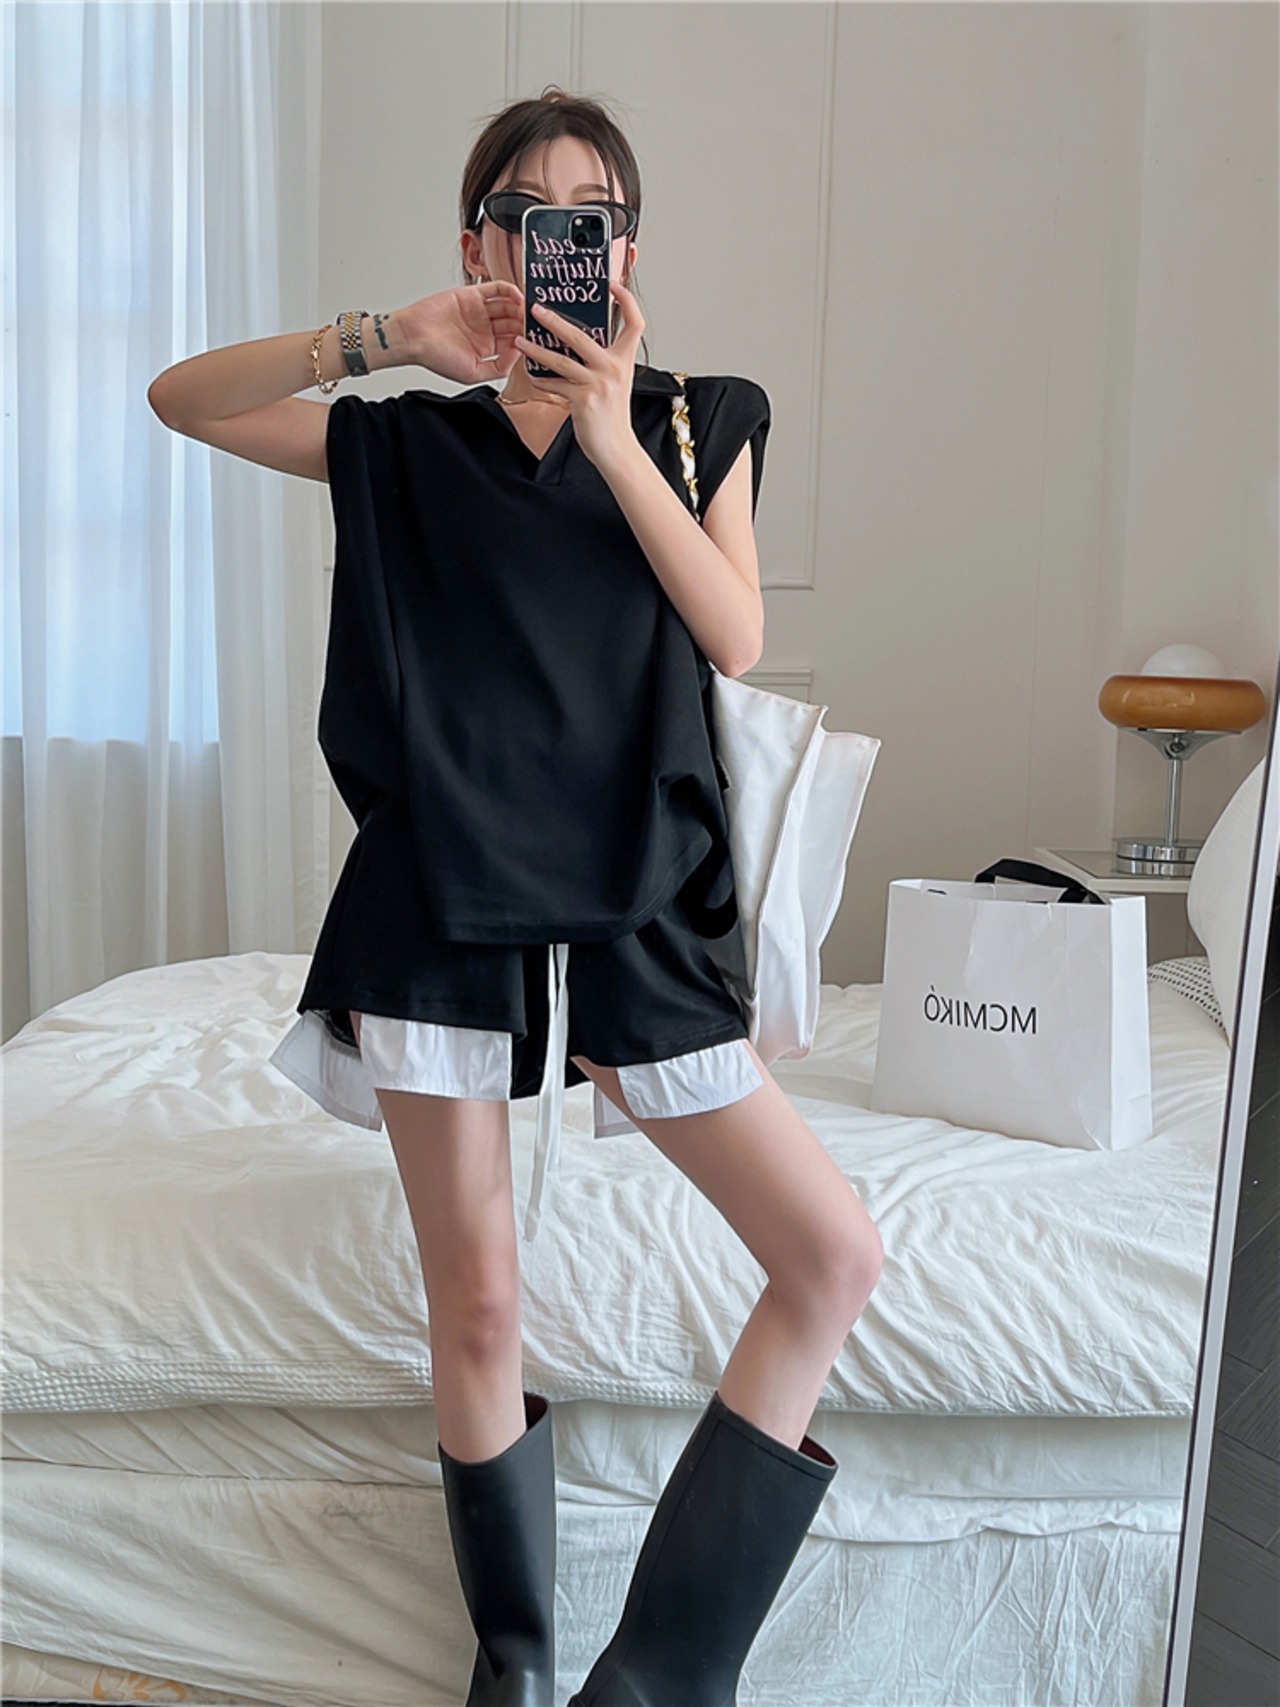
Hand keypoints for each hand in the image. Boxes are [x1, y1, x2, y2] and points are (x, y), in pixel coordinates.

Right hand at [395, 281, 525, 384]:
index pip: (513, 343)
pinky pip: (495, 289)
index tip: (538, 340)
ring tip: (530, 309)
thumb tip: (518, 354)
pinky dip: (509, 290)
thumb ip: (498, 368)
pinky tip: (518, 296)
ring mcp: (479, 311)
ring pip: (508, 306)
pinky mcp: (472, 294)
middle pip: (513, 323)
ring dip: (520, 307)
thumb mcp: (473, 373)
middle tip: (538, 322)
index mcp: (487, 349)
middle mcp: (485, 329)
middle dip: (526, 323)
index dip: (526, 341)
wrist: (413, 336)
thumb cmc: (436, 357)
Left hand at [512, 279, 645, 471]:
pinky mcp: (582, 400)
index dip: (625, 300)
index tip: (611, 285)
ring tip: (520, 340)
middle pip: (581, 335)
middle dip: (554, 320)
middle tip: (536, 309)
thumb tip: (577, 340)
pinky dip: (540, 380)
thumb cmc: (612, 416)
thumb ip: (602, 361)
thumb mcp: (615, 382)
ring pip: (560, 359)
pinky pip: (554, 384)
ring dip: (536, 349)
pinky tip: (531, 375)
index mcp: (624, 360)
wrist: (616, 448)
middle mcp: (613, 369)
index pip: (634, 323)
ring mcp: (598, 384)